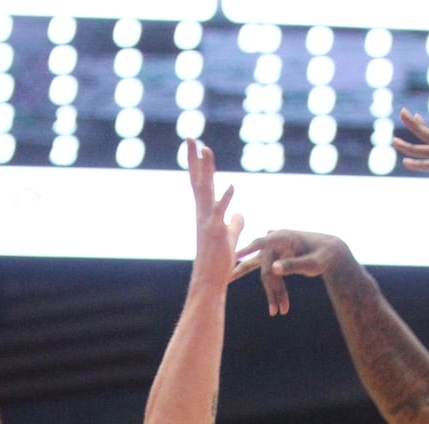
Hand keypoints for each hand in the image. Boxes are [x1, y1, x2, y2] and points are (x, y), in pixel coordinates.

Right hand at [187, 138, 244, 286]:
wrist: (210, 280)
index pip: (200, 184)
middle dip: (194, 159)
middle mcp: (202, 214)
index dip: (197, 164)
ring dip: (206, 171)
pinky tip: (232, 186)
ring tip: (207, 150)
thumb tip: (239, 214)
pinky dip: (225, 200)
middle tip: (189, 138)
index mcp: (205, 213)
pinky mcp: (215, 233)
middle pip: (198, 181)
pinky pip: (220, 213)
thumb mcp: (229, 238)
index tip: (195, 146)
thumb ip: (235, 224)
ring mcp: (207, 222)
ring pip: (206, 191)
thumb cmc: (218, 261)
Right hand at [231, 230, 351, 315]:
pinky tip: (243, 288)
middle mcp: (274, 242)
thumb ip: (294, 264)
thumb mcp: (313, 263)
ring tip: (277, 312)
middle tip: (277, 311)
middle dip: (272, 290)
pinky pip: (264, 274)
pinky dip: (268, 289)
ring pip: (265, 275)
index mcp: (284, 237)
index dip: (247, 249)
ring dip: (272, 293)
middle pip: (266, 269)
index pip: (262, 243)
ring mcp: (272, 251)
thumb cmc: (324, 255)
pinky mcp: (272, 259)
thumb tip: (273, 268)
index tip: (234, 255)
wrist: (330, 252)